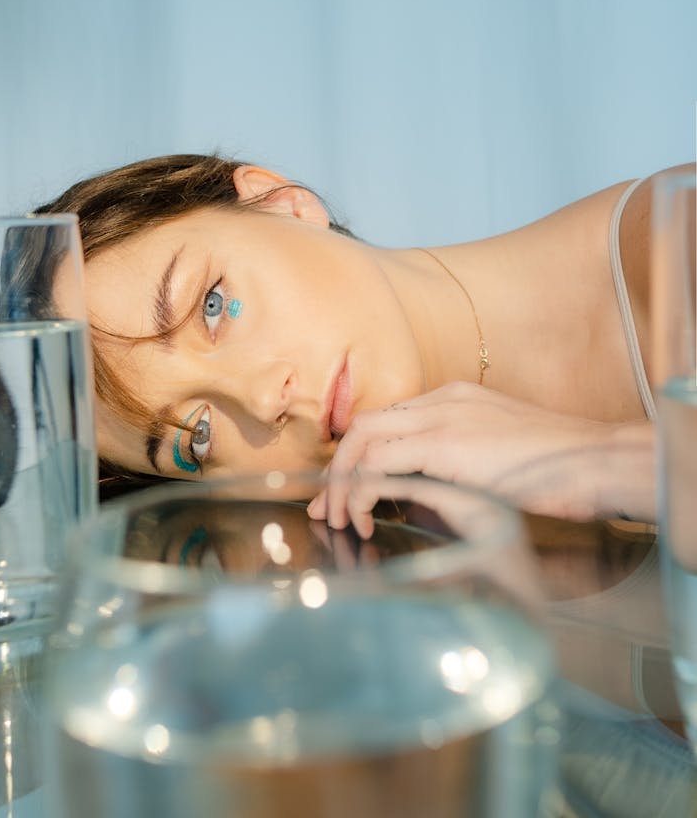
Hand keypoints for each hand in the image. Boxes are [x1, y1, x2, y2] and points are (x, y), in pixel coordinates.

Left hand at [307, 381, 646, 533]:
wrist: (597, 461)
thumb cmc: (561, 471)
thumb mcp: (498, 463)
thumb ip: (459, 469)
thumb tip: (424, 500)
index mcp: (455, 400)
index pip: (388, 421)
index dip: (359, 457)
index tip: (346, 493)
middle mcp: (442, 401)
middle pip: (365, 425)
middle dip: (338, 469)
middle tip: (326, 509)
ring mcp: (442, 417)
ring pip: (363, 438)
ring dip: (343, 483)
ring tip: (342, 522)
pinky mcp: (444, 443)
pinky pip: (380, 461)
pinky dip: (361, 490)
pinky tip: (365, 519)